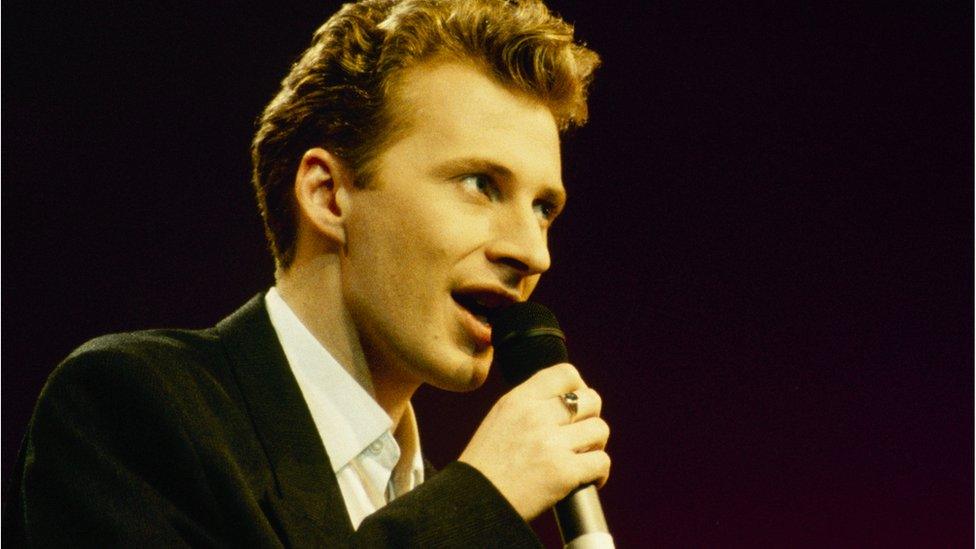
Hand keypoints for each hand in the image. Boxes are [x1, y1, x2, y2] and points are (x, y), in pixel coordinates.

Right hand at [458, 363, 610, 520]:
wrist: (472, 503)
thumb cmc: (485, 467)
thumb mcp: (500, 419)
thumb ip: (530, 405)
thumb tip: (567, 401)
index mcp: (519, 399)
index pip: (566, 373)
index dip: (580, 387)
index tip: (576, 407)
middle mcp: (536, 415)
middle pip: (592, 399)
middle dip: (592, 418)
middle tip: (581, 436)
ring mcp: (551, 443)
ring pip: (600, 430)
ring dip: (596, 446)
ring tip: (584, 458)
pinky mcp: (563, 472)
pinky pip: (601, 462)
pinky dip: (599, 473)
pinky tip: (588, 480)